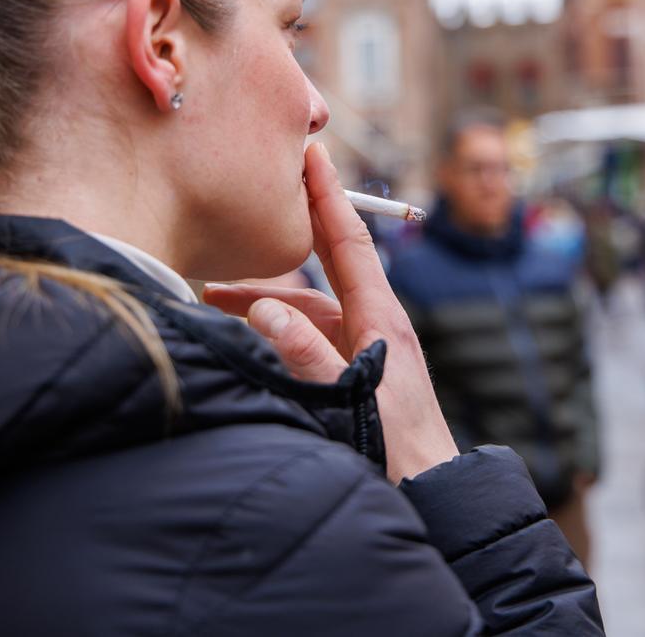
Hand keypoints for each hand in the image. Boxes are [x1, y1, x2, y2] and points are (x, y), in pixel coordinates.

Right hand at [204, 143, 457, 482]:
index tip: (311, 152)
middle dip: (289, 232)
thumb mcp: (348, 398)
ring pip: (309, 303)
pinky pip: (310, 333)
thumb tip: (263, 308)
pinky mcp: (354, 368)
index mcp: (381, 317)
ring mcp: (364, 345)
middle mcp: (374, 322)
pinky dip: (276, 326)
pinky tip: (245, 334)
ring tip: (214, 292)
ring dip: (267, 294)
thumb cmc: (397, 450)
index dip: (328, 194)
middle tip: (256, 201)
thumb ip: (304, 354)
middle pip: (326, 262)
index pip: (348, 241)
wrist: (430, 493)